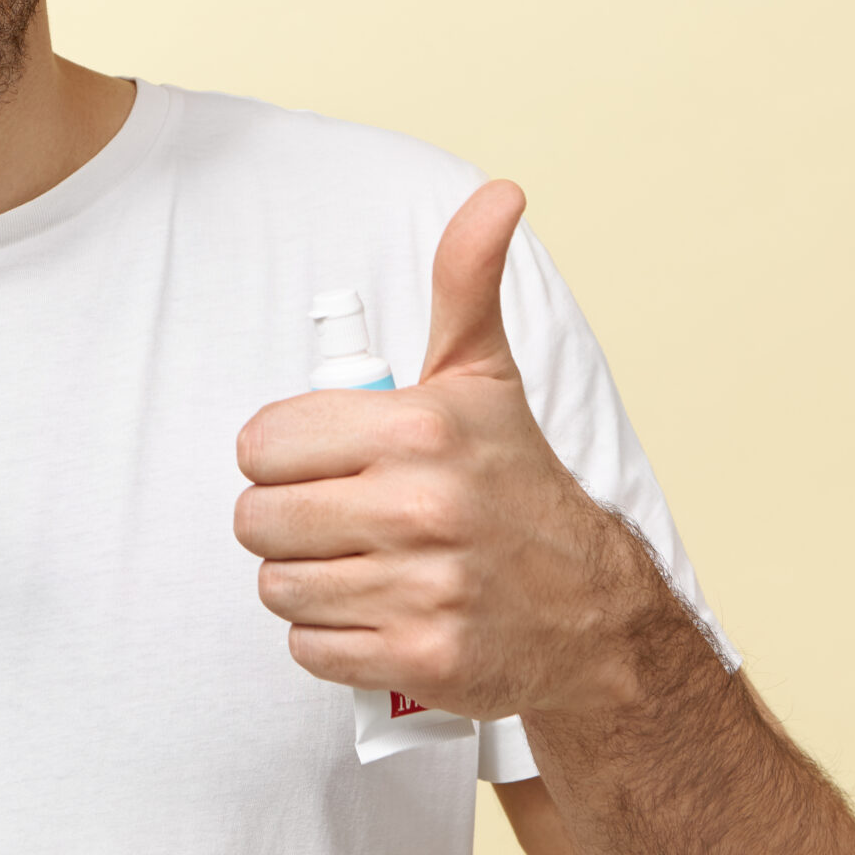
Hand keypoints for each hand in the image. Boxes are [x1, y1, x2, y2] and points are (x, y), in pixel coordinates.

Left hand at [232, 181, 670, 718]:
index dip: (279, 458)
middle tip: (333, 519)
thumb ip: (466, 281)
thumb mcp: (483, 376)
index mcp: (418, 429)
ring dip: (304, 582)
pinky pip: (310, 650)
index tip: (318, 464)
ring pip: (278, 587)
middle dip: (284, 522)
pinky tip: (373, 614)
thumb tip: (497, 194)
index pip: (261, 446)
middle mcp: (420, 507)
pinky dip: (330, 640)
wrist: (596, 612)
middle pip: (258, 520)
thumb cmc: (517, 486)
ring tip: (358, 565)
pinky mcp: (423, 660)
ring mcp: (424, 588)